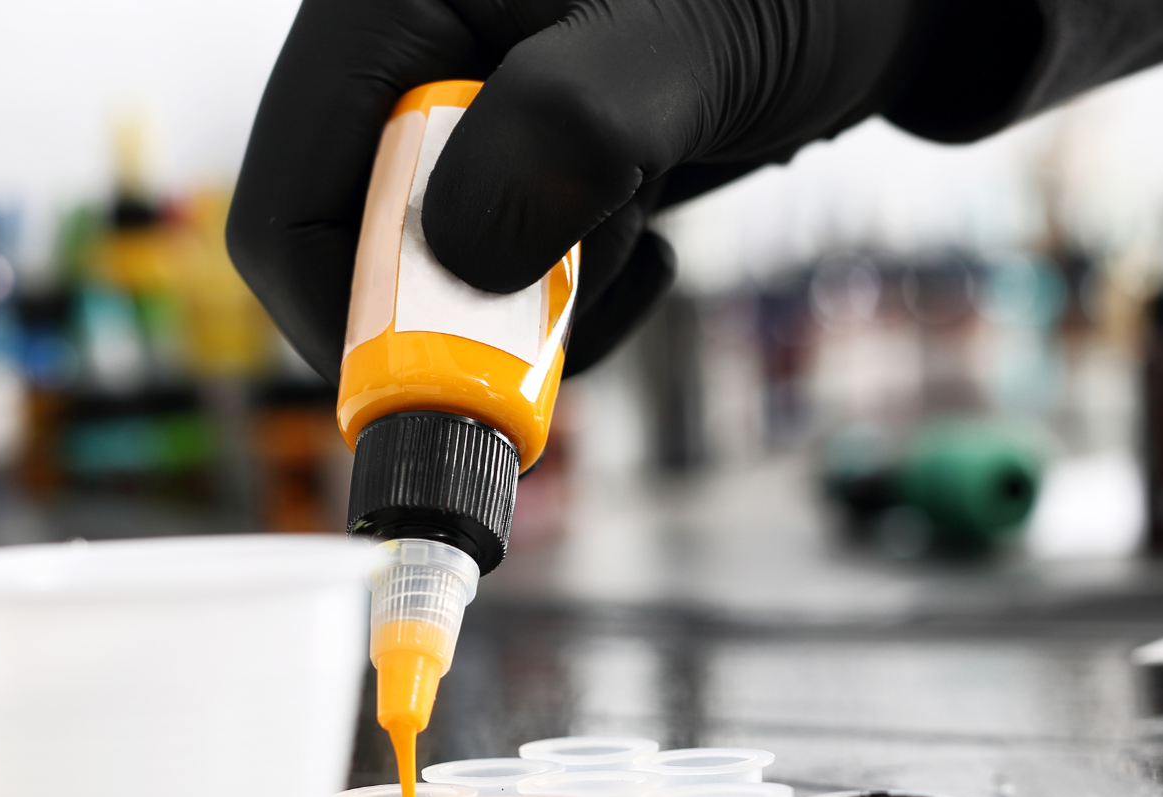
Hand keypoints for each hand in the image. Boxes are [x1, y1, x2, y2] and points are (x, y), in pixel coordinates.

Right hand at [227, 0, 944, 382]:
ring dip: (543, 303)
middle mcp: (413, 63)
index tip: (452, 391)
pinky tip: (649, 243)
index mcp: (395, 1)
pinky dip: (575, 302)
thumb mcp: (685, 47)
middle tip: (581, 304)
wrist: (872, 17)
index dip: (351, 314)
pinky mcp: (525, 175)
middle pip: (361, 254)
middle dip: (470, 313)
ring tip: (639, 227)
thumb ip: (569, 130)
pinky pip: (507, 286)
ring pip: (442, 285)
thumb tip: (459, 254)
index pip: (290, 196)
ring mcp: (468, 126)